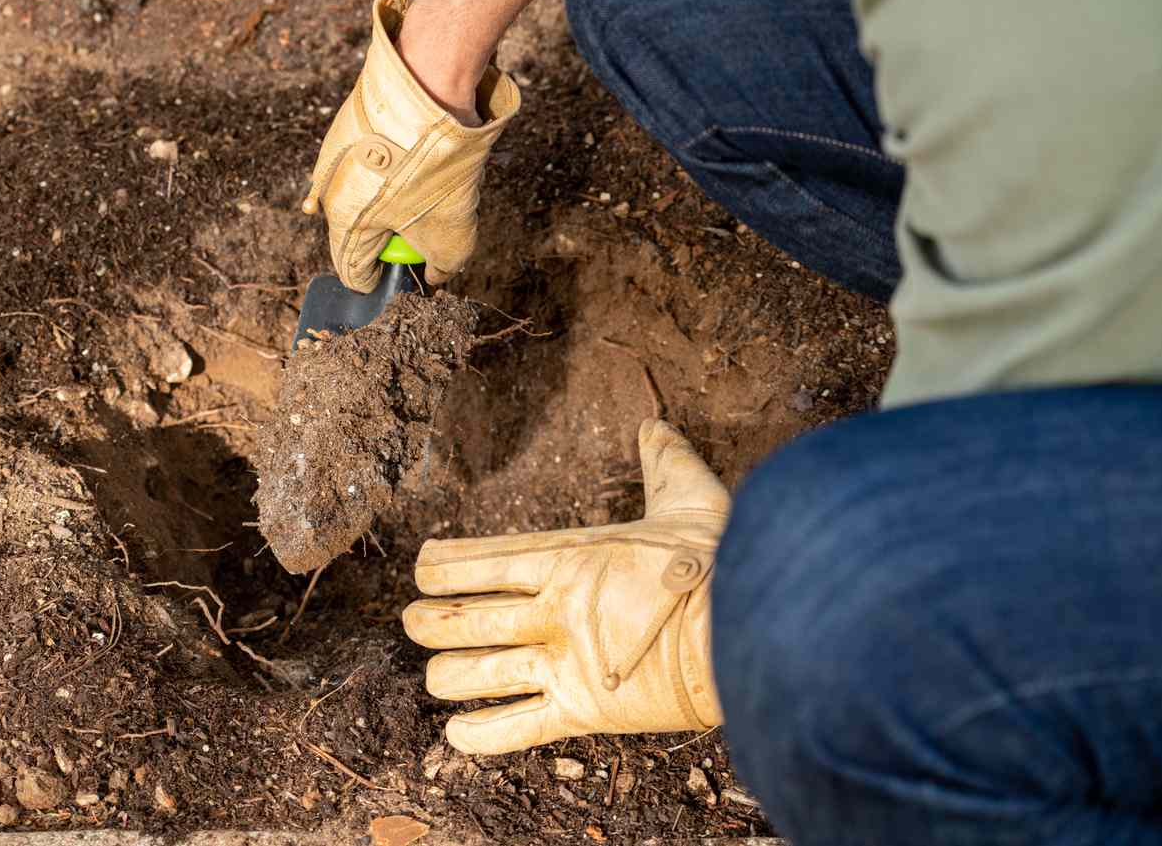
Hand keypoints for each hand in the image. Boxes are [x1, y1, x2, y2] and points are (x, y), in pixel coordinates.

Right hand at [301, 0, 519, 292]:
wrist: (429, 79)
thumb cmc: (435, 164)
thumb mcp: (453, 232)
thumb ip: (443, 265)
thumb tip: (437, 274)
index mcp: (344, 223)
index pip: (353, 272)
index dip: (383, 279)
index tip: (410, 269)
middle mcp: (329, 190)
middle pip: (362, 231)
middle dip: (396, 233)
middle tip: (432, 219)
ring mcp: (336, 153)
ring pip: (370, 192)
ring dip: (400, 195)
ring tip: (434, 176)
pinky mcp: (350, 123)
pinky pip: (375, 159)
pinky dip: (397, 161)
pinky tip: (424, 148)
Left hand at [402, 420, 729, 753]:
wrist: (748, 625)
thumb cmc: (717, 559)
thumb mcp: (689, 495)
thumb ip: (665, 462)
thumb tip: (657, 426)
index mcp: (566, 557)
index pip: (479, 560)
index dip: (441, 568)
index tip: (421, 571)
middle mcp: (551, 610)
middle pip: (462, 618)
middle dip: (426, 622)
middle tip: (413, 623)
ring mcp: (562, 661)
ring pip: (473, 673)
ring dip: (445, 675)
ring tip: (434, 676)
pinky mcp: (581, 710)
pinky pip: (513, 728)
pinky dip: (478, 735)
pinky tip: (456, 733)